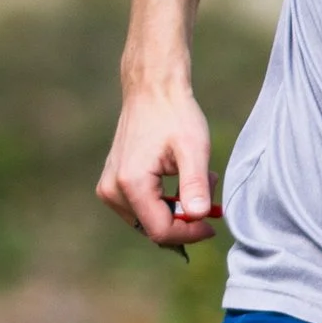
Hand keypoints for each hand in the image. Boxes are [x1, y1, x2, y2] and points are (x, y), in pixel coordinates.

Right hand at [97, 79, 220, 247]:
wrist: (152, 88)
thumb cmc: (175, 114)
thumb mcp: (194, 148)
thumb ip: (195, 185)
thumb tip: (199, 217)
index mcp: (131, 184)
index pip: (161, 231)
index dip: (190, 233)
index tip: (212, 223)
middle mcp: (112, 191)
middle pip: (154, 228)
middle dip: (185, 218)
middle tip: (208, 189)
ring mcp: (108, 188)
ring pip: (148, 220)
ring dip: (176, 209)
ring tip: (197, 179)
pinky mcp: (112, 184)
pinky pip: (141, 207)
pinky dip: (165, 201)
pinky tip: (180, 178)